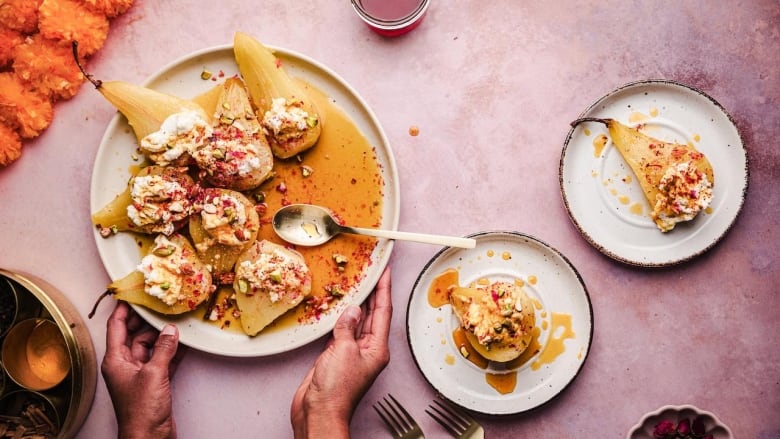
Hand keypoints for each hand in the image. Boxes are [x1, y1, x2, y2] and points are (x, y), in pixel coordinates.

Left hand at [101, 301, 185, 438]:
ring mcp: (139, 373)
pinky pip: (162, 359)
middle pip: (135, 334)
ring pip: (151, 346)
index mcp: (115, 360)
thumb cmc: (141, 410)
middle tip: (161, 304)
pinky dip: (171, 351)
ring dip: (163, 336)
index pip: (117, 326)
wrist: (149, 437)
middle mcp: (125, 364)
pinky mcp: (154, 382)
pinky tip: (182, 342)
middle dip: (148, 320)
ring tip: (176, 322)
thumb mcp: (154, 374)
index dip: (124, 308)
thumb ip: (164, 349)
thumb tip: (171, 330)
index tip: (131, 293)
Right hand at [291, 267, 392, 438]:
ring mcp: (352, 352)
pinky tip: (338, 307)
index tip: (385, 271)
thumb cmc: (337, 390)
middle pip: (373, 314)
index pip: (383, 311)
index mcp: (377, 348)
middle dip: (372, 293)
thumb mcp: (344, 351)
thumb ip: (348, 327)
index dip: (384, 289)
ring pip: (357, 321)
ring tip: (356, 282)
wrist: (318, 411)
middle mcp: (368, 349)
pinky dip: (340, 317)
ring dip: (356, 303)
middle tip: (371, 271)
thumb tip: (352, 309)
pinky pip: (341, 331)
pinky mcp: (335, 356)